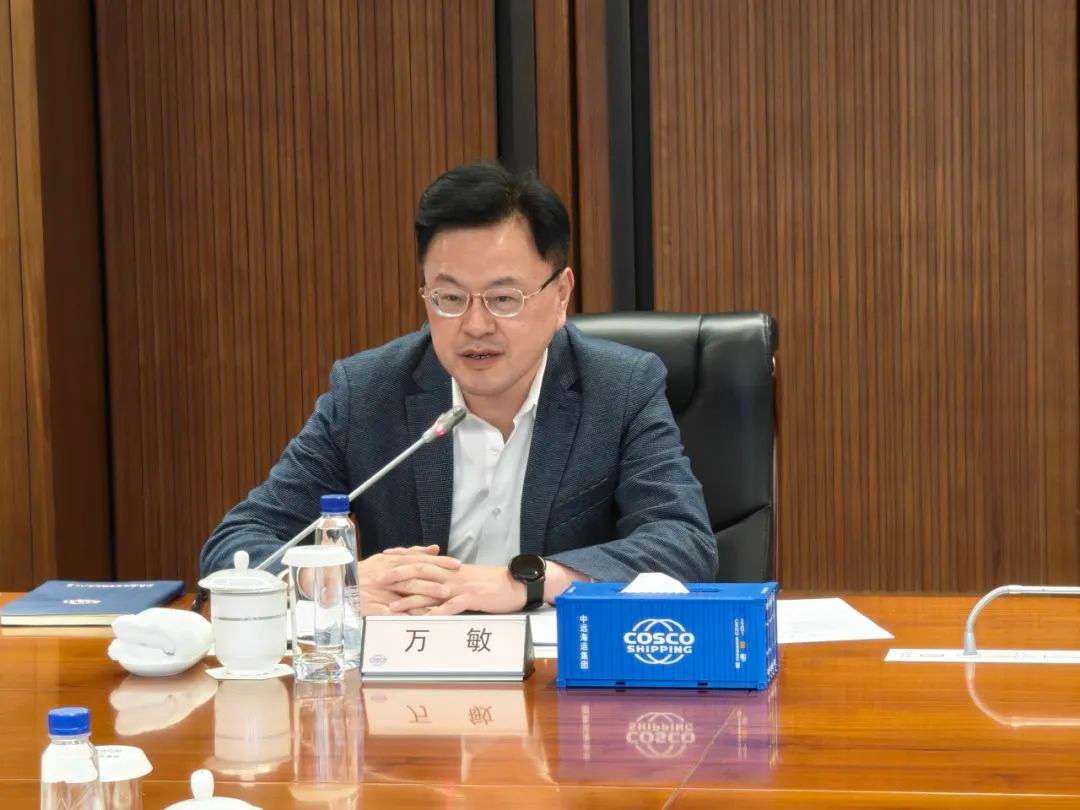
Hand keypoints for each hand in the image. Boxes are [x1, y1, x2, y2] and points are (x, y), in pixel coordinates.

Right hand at [361, 545, 460, 614]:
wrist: (338, 582)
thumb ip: (412, 553)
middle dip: (434, 581)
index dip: (439, 562)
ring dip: (423, 596)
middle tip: (450, 587)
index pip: (420, 559)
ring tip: (439, 603)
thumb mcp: (388, 558)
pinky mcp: (371, 605)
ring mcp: (380, 589)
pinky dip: (403, 615)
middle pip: (414, 574)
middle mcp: (388, 573)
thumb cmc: (368, 571)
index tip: (457, 565)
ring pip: (404, 592)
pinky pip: (389, 612)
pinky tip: (416, 620)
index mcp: (393, 560)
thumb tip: (435, 548)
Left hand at [382, 563, 525, 614]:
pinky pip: (452, 606)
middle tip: (379, 580)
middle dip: (398, 575)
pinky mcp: (472, 598)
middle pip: (421, 571)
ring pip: (432, 591)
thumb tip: (431, 582)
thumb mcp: (466, 577)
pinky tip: (426, 620)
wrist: (515, 583)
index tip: (384, 557)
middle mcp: (452, 575)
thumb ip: (448, 578)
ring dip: (411, 600)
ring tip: (393, 608)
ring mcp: (461, 587)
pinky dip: (438, 613)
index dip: (403, 557)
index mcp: (450, 569)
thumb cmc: (491, 583)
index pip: (422, 559)